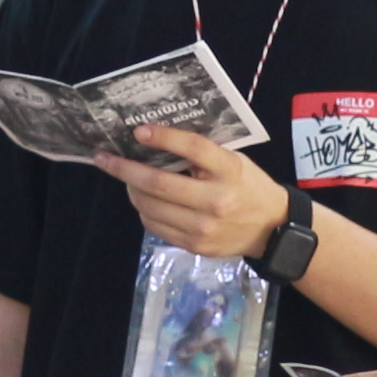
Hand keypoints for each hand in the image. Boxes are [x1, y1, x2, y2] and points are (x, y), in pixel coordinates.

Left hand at [97, 129, 286, 261]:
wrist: (271, 229)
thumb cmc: (248, 186)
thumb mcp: (234, 162)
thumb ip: (202, 155)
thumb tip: (157, 142)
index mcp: (229, 171)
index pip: (193, 148)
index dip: (164, 137)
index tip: (139, 131)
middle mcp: (215, 200)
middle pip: (159, 183)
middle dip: (125, 169)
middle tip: (104, 159)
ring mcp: (203, 227)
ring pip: (150, 207)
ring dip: (131, 190)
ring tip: (126, 179)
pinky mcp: (194, 245)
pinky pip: (155, 226)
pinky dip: (144, 210)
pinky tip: (144, 199)